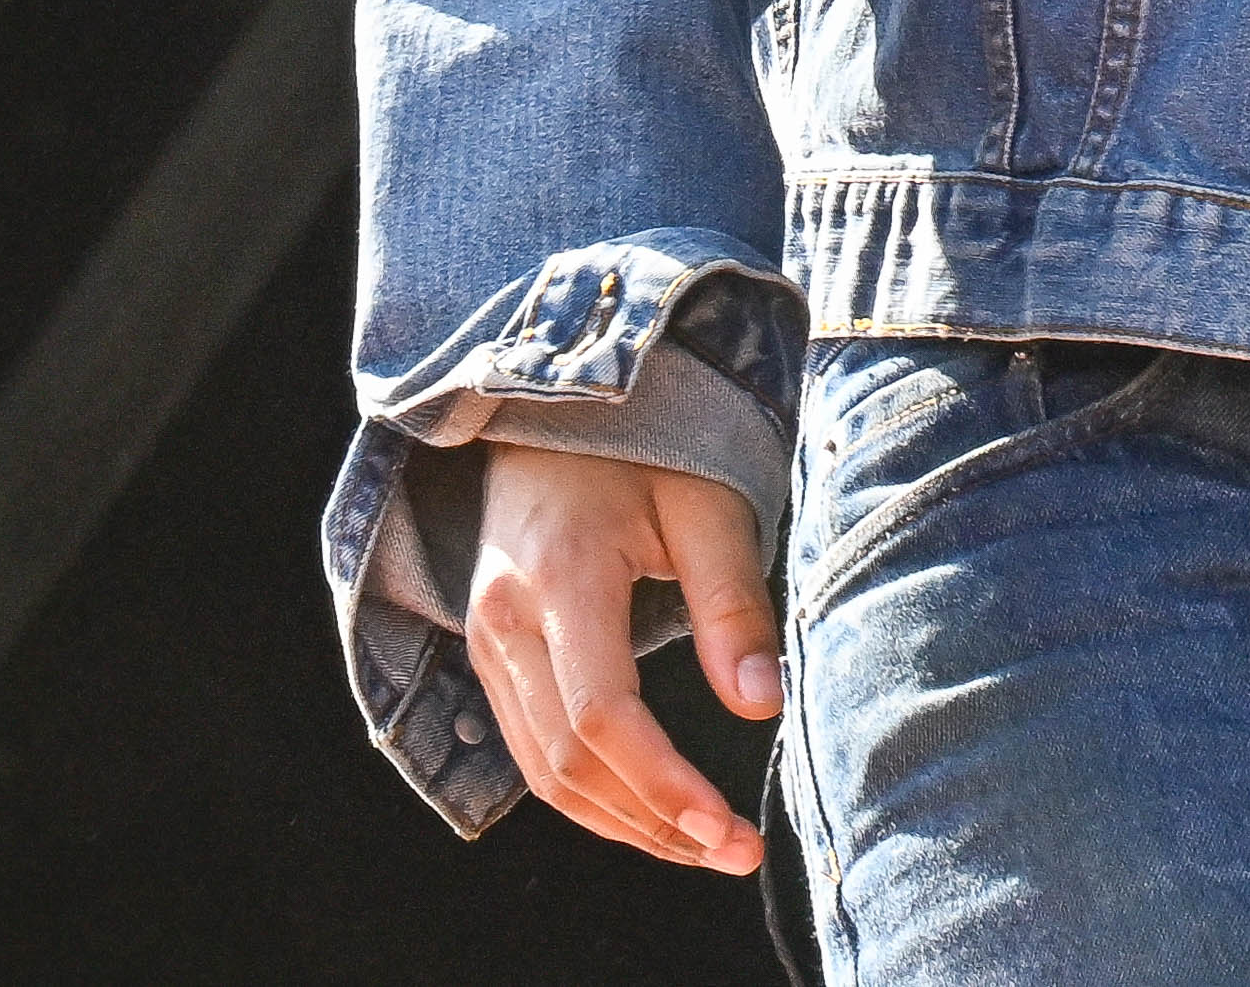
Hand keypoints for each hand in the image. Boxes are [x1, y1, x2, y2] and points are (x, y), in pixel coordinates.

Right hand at [463, 441, 779, 872]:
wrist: (553, 398)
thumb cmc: (645, 441)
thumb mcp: (707, 502)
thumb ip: (732, 602)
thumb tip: (762, 703)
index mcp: (560, 575)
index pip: (601, 719)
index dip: (663, 787)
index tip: (727, 829)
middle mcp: (506, 618)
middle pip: (567, 764)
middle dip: (652, 824)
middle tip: (733, 851)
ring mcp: (486, 638)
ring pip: (541, 772)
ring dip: (621, 822)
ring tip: (702, 845)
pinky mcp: (490, 650)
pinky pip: (529, 748)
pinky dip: (587, 793)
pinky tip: (648, 808)